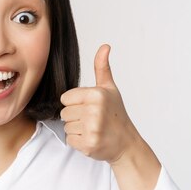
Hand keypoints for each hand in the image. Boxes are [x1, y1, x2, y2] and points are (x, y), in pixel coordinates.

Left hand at [60, 44, 140, 163]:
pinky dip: (78, 141)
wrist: (126, 143)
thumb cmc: (116, 114)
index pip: (65, 98)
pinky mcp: (88, 144)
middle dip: (75, 117)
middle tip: (92, 120)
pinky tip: (91, 138)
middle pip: (64, 113)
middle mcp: (94, 110)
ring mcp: (92, 128)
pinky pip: (70, 140)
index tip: (89, 107)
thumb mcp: (109, 88)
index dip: (75, 103)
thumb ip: (102, 67)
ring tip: (92, 128)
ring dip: (76, 129)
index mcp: (96, 94)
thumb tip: (105, 46)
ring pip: (66, 126)